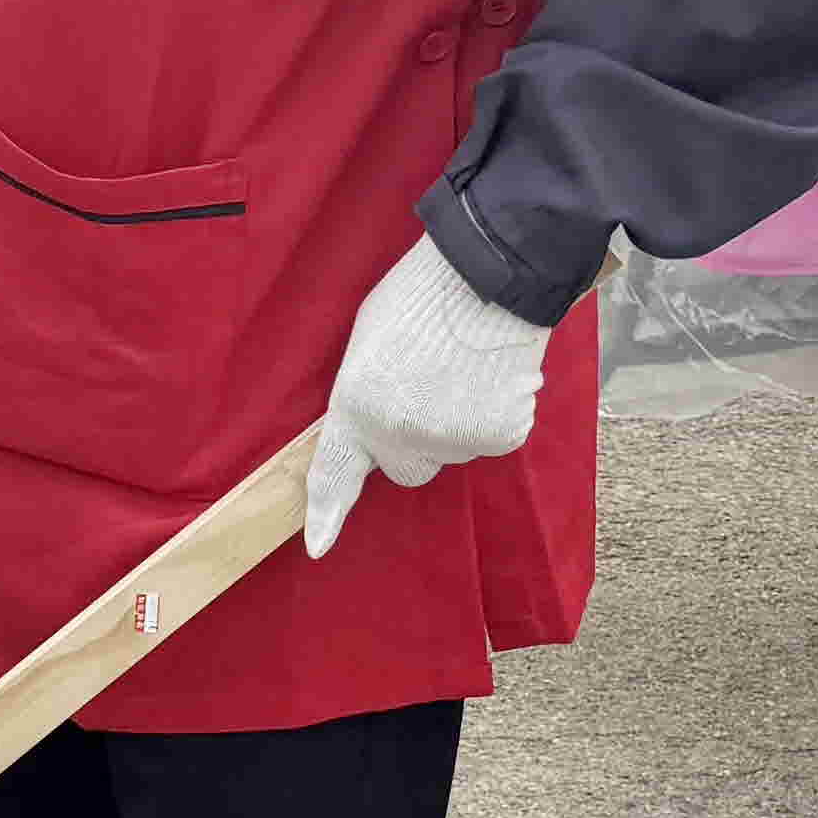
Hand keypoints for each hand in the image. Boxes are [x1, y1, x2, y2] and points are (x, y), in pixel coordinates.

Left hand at [302, 233, 549, 557]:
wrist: (490, 273)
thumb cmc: (422, 296)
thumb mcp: (367, 343)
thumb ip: (366, 395)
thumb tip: (380, 424)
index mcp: (356, 406)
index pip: (336, 472)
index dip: (327, 512)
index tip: (318, 544)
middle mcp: (400, 434)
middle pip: (408, 468)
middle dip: (416, 442)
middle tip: (432, 388)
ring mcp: (451, 439)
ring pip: (454, 450)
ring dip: (459, 420)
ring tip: (465, 367)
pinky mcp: (498, 435)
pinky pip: (493, 437)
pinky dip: (497, 412)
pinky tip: (495, 374)